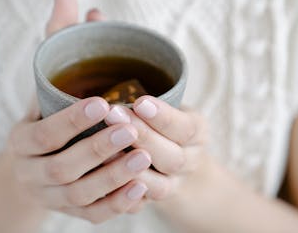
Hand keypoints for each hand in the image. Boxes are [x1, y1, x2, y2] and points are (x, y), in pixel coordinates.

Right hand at [6, 0, 150, 223]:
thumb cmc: (49, 113)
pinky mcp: (71, 212)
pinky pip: (92, 215)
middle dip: (96, 149)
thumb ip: (59, 37)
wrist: (38, 162)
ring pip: (79, 195)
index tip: (102, 102)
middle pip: (61, 168)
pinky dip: (116, 204)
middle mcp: (30, 171)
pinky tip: (142, 188)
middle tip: (130, 128)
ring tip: (145, 158)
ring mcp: (50, 196)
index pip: (42, 133)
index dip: (70, 120)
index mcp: (22, 139)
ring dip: (112, 177)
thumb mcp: (50, 78)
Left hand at [104, 96, 204, 210]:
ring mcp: (172, 186)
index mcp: (196, 134)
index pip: (185, 128)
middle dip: (143, 137)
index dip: (163, 117)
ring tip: (104, 149)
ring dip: (129, 168)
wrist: (172, 163)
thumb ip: (150, 103)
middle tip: (113, 115)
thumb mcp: (167, 106)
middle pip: (172, 158)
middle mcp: (189, 163)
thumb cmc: (161, 123)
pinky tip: (100, 178)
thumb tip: (118, 90)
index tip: (140, 102)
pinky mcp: (151, 203)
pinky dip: (121, 195)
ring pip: (158, 186)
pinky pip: (139, 205)